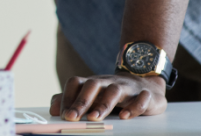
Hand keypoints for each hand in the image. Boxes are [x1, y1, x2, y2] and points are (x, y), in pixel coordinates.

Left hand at [50, 73, 166, 120]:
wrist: (146, 84)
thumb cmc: (114, 93)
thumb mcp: (93, 96)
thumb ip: (72, 101)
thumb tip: (53, 110)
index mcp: (93, 82)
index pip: (76, 83)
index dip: (67, 97)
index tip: (62, 115)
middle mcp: (108, 82)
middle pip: (92, 85)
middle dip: (81, 101)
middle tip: (72, 117)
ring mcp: (127, 86)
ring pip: (114, 90)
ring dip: (103, 104)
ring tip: (94, 118)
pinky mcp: (146, 94)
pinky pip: (141, 98)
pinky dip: (133, 106)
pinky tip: (125, 116)